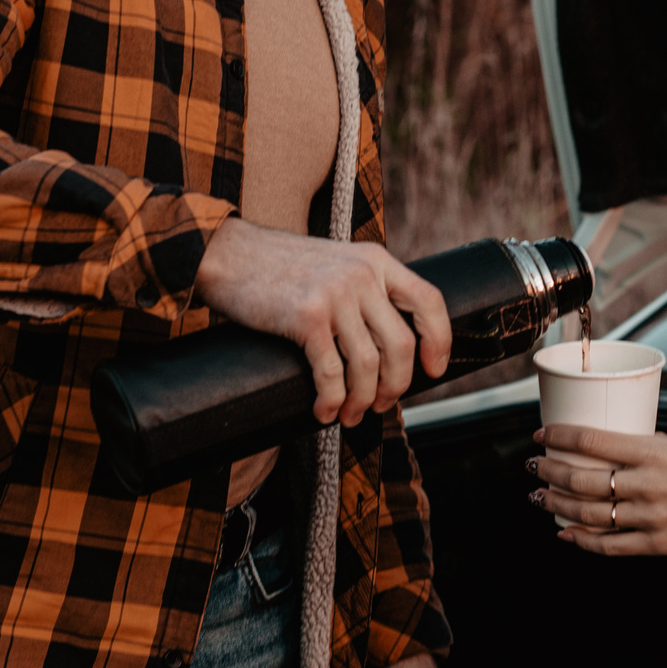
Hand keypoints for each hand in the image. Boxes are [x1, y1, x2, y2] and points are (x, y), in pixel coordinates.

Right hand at [192, 220, 452, 427]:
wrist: (227, 253)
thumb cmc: (279, 267)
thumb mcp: (337, 262)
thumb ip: (365, 288)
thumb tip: (390, 345)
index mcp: (376, 260)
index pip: (429, 301)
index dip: (439, 341)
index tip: (434, 370)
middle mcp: (362, 274)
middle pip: (401, 344)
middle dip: (396, 385)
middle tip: (382, 404)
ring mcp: (335, 294)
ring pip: (368, 365)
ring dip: (363, 400)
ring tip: (350, 414)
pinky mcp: (306, 317)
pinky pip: (331, 373)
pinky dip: (331, 400)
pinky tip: (325, 410)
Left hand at [530, 424, 666, 558]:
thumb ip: (655, 450)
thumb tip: (629, 449)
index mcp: (653, 451)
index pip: (592, 439)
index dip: (560, 437)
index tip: (542, 436)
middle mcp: (645, 482)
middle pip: (581, 477)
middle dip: (549, 472)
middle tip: (533, 467)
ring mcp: (648, 516)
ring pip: (588, 511)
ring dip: (557, 504)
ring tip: (539, 497)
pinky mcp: (656, 544)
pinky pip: (609, 545)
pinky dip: (583, 540)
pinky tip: (566, 533)